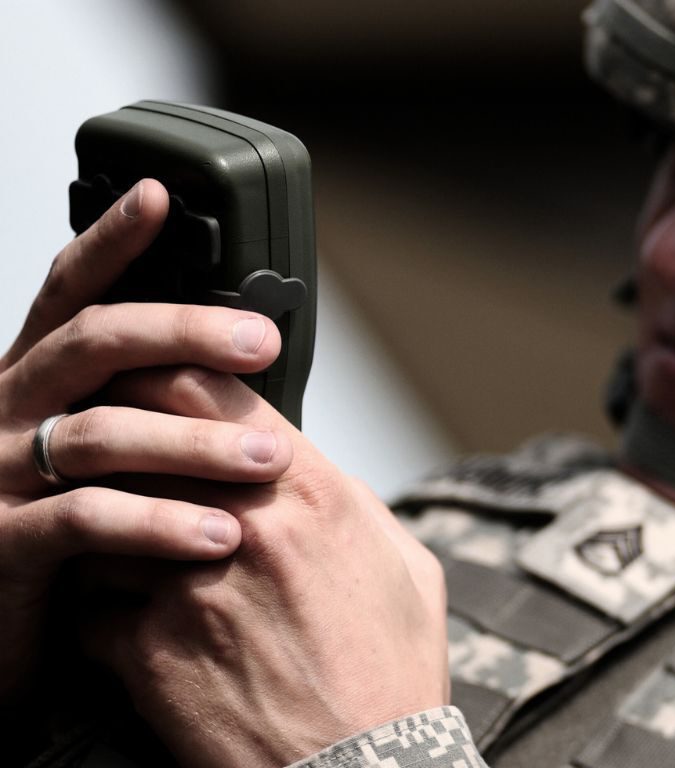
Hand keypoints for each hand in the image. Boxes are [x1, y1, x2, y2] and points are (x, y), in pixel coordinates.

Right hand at [0, 179, 291, 702]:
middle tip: (265, 341)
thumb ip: (140, 404)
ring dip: (197, 444)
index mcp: (35, 379)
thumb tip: (239, 366)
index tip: (160, 194)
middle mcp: (8, 409)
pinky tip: (222, 535)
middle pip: (96, 344)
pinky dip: (162, 525)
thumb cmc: (60, 528)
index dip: (113, 241)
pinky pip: (90, 522)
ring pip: (104, 433)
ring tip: (272, 460)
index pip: (72, 294)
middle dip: (185, 333)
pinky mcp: (5, 545)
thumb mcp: (95, 450)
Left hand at [82, 368, 449, 767]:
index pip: (206, 388)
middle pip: (139, 434)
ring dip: (105, 522)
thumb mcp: (404, 565)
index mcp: (309, 494)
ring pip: (101, 516)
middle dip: (118, 427)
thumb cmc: (391, 672)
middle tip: (112, 438)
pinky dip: (100, 605)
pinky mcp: (146, 653)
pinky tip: (129, 618)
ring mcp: (185, 588)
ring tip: (122, 539)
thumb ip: (355, 504)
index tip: (153, 373)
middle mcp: (242, 526)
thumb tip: (318, 477)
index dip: (166, 367)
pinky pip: (90, 604)